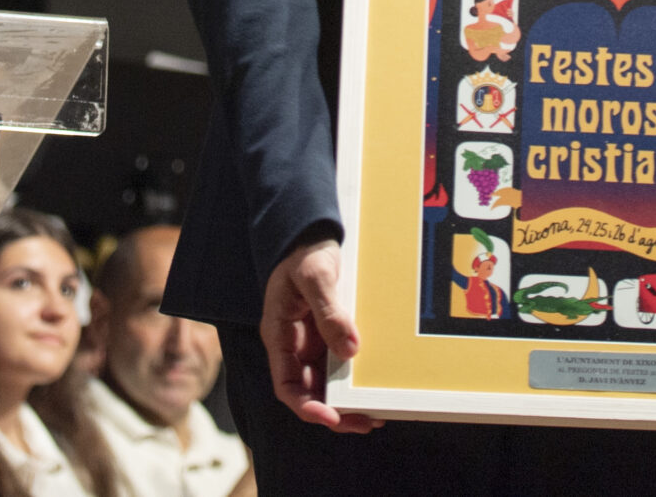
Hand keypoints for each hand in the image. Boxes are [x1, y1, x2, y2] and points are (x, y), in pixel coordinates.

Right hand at [260, 238, 377, 433]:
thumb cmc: (304, 252)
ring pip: (326, 385)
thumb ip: (329, 312)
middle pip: (309, 393)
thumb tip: (349, 349)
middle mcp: (293, 346)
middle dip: (335, 413)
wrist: (310, 235)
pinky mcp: (327, 337)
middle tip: (366, 421)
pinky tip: (374, 386)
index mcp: (279, 335)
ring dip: (347, 402)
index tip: (331, 416)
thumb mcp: (314, 276)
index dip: (307, 406)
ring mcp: (311, 343)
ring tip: (376, 413)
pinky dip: (354, 380)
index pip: (286, 385)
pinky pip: (339, 366)